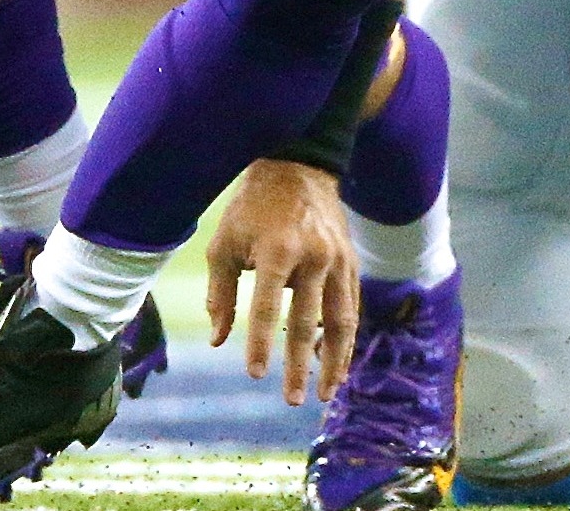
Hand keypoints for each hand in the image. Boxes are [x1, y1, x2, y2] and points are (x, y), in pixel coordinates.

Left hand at [205, 157, 358, 403]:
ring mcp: (338, 259)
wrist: (300, 167)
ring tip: (327, 392)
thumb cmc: (253, 207)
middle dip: (300, 366)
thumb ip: (220, 294)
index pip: (267, 307)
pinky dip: (343, 336)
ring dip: (335, 359)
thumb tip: (219, 340)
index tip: (254, 375)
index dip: (259, 343)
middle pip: (308, 322)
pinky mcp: (351, 261)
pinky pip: (351, 305)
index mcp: (278, 250)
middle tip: (293, 401)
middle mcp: (314, 257)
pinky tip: (333, 361)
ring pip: (341, 319)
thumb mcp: (224, 244)